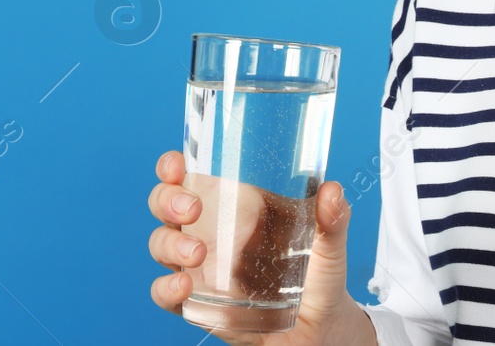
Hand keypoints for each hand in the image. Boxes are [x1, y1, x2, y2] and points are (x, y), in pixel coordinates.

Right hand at [146, 150, 372, 345]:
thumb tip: (333, 191)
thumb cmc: (317, 276)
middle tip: (192, 209)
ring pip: (161, 244)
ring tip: (197, 254)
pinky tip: (184, 285)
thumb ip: (333, 218)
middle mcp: (209, 231)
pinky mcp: (198, 302)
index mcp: (234, 205)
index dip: (173, 166)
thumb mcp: (328, 243)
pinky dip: (166, 288)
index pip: (191, 175)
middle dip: (167, 199)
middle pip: (165, 204)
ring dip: (169, 244)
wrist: (317, 329)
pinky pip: (165, 293)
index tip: (179, 165)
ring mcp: (199, 267)